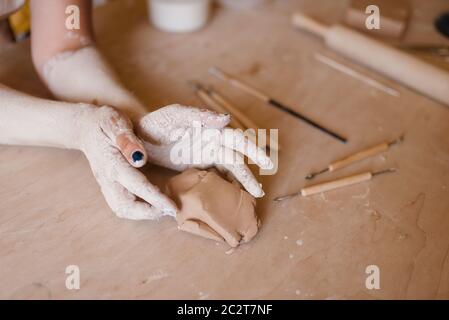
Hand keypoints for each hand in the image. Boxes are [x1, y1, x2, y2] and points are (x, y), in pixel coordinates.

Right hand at [78, 105, 177, 219]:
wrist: (84, 127)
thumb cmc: (104, 122)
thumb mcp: (115, 122)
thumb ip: (127, 140)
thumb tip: (139, 158)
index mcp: (112, 164)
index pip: (137, 186)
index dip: (156, 199)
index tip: (172, 207)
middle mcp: (108, 179)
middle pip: (125, 207)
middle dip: (148, 213)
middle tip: (169, 209)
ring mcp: (106, 185)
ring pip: (121, 209)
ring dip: (142, 214)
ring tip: (162, 209)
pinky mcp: (108, 187)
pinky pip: (121, 205)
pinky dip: (136, 210)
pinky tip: (151, 204)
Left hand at [137, 104, 272, 197]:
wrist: (137, 137)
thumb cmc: (157, 122)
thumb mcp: (176, 116)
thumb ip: (200, 116)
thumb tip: (227, 118)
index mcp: (212, 129)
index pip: (238, 140)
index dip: (253, 151)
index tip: (266, 163)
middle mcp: (213, 143)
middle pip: (236, 160)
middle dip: (249, 176)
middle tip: (259, 193)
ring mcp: (205, 156)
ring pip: (228, 170)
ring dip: (239, 183)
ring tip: (248, 199)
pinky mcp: (196, 167)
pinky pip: (215, 176)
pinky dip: (224, 185)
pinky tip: (230, 196)